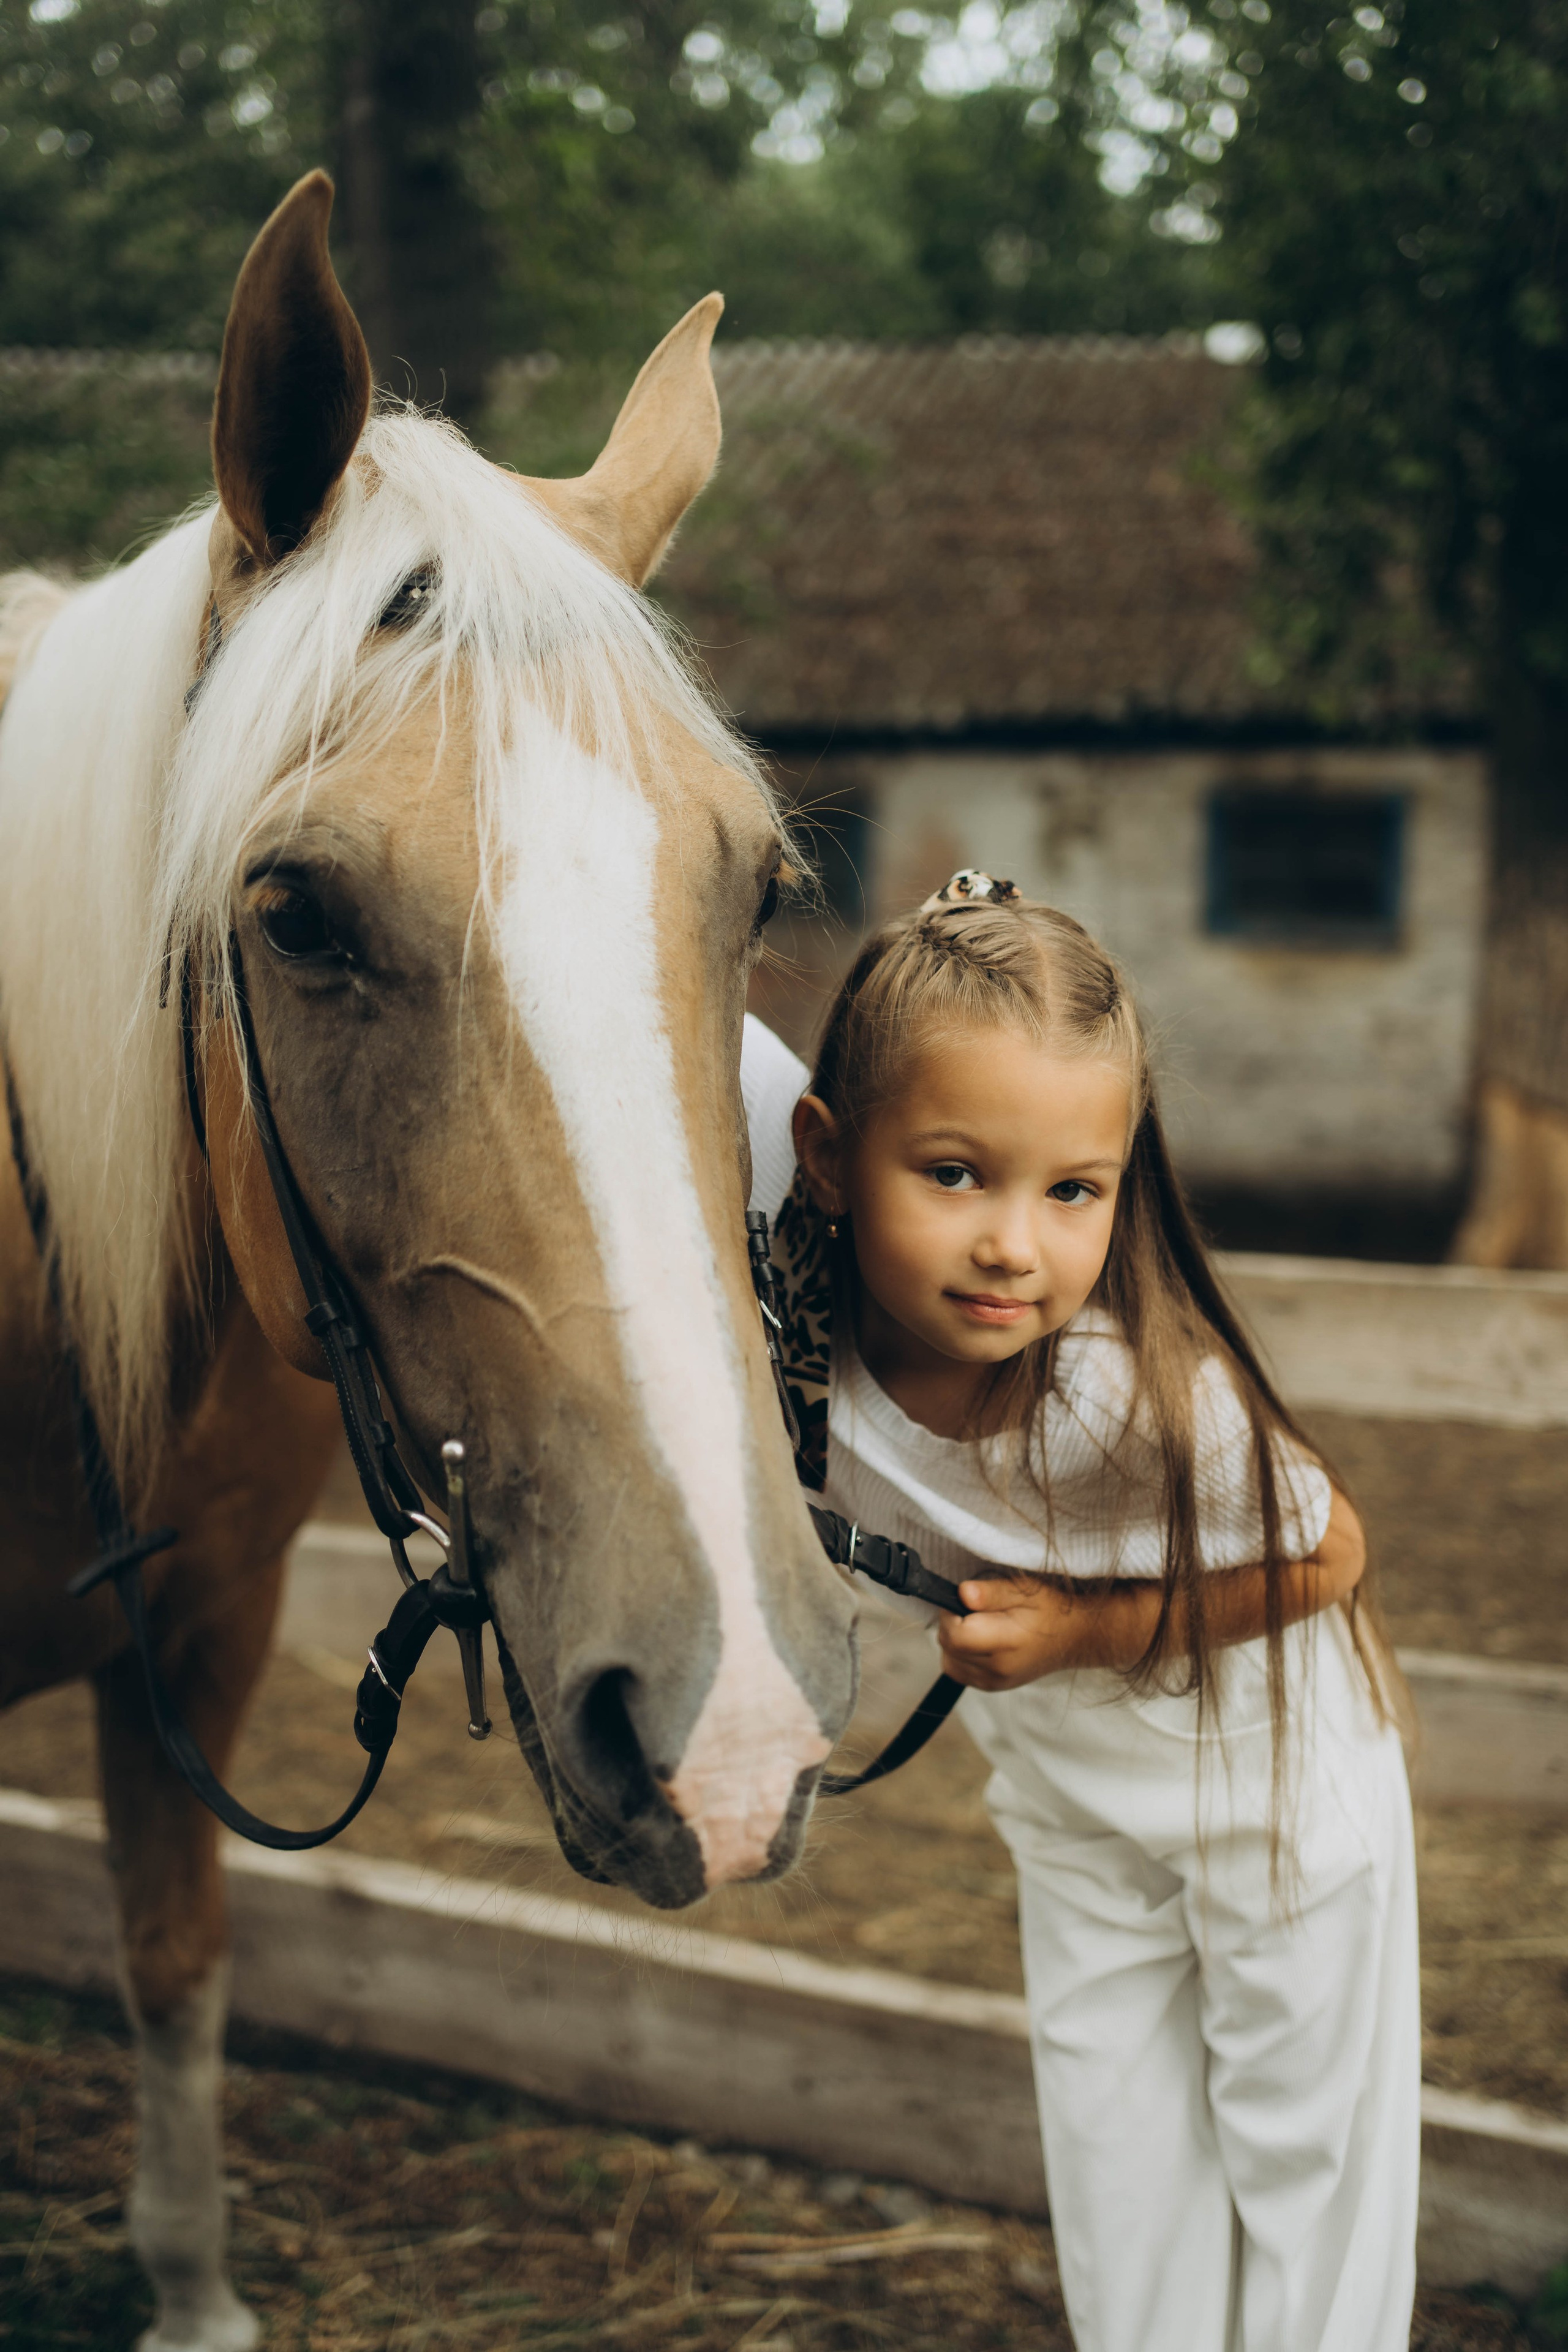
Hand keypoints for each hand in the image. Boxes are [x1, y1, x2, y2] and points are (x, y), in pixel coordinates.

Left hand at [938, 1576, 1088, 1691]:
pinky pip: (959, 1672)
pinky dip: (960, 1655)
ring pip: (950, 1661)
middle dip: (952, 1624)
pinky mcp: (993, 1686)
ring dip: (955, 1641)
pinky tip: (980, 1641)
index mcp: (1006, 1644)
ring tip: (979, 1625)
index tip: (966, 1600)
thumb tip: (962, 1593)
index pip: (955, 1635)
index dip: (951, 1613)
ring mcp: (995, 1682)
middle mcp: (998, 1670)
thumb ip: (991, 1593)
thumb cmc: (1051, 1609)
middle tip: (975, 1610)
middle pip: (949, 1647)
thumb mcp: (1025, 1590)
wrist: (1075, 1638)